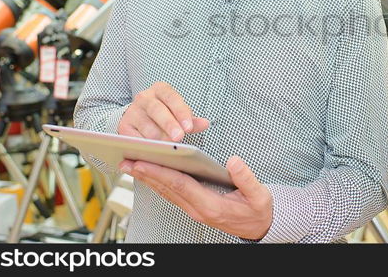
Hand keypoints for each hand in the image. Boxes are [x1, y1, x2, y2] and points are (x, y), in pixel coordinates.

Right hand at [118, 82, 208, 141]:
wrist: (138, 118)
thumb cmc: (164, 115)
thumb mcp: (179, 114)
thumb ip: (191, 120)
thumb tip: (205, 123)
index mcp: (161, 90)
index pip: (172, 98)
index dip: (181, 113)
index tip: (189, 128)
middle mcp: (144, 97)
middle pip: (157, 110)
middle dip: (169, 125)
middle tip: (179, 138)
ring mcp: (132, 111)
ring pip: (146, 126)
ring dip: (158, 138)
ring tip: (168, 148)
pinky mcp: (124, 126)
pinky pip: (135, 137)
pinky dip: (145, 145)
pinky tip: (153, 152)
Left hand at [119, 155, 272, 239]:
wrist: (260, 227)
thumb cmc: (258, 210)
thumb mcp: (259, 195)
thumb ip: (246, 178)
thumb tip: (233, 161)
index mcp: (211, 206)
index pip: (181, 186)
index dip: (161, 173)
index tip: (144, 162)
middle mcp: (198, 210)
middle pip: (168, 189)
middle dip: (146, 174)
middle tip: (126, 162)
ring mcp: (195, 210)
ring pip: (167, 193)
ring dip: (148, 179)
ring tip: (132, 165)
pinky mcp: (195, 207)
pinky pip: (172, 194)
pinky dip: (159, 183)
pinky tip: (150, 174)